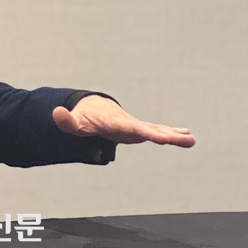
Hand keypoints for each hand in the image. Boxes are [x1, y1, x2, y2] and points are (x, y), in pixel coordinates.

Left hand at [52, 95, 195, 146]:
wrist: (93, 108)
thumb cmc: (84, 117)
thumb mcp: (73, 123)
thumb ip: (66, 121)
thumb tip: (56, 113)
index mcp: (115, 122)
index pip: (130, 128)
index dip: (142, 132)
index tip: (156, 136)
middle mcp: (129, 123)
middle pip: (149, 130)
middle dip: (167, 135)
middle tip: (186, 139)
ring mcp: (135, 126)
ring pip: (156, 130)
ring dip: (173, 135)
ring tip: (191, 140)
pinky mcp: (138, 130)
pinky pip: (156, 131)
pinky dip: (171, 133)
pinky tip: (186, 135)